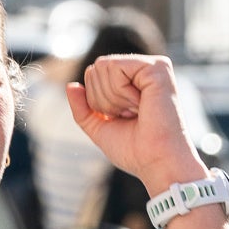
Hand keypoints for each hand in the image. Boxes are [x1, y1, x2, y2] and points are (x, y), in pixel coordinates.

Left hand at [66, 55, 207, 188]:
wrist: (156, 162)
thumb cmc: (135, 150)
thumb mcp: (100, 127)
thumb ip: (83, 108)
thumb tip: (71, 85)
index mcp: (134, 81)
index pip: (93, 74)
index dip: (97, 101)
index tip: (123, 118)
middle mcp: (144, 70)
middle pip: (96, 68)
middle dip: (104, 99)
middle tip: (131, 116)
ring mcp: (153, 67)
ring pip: (103, 66)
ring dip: (113, 98)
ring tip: (138, 111)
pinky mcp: (157, 67)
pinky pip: (115, 67)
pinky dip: (121, 92)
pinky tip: (141, 104)